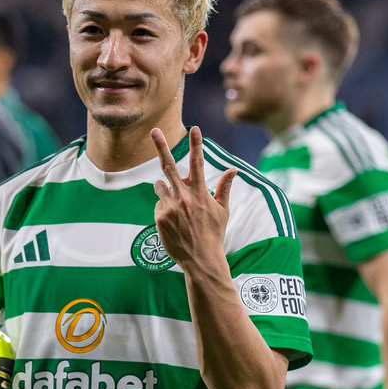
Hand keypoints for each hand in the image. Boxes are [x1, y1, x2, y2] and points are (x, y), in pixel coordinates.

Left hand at [151, 127, 237, 270]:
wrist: (201, 259)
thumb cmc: (214, 234)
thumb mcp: (223, 211)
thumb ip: (224, 188)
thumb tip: (233, 169)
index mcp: (200, 193)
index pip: (198, 163)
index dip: (197, 144)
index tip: (195, 129)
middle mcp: (184, 197)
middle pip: (169, 165)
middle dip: (161, 146)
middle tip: (154, 131)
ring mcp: (170, 206)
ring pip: (160, 185)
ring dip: (164, 188)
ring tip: (176, 204)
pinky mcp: (160, 217)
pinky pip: (158, 204)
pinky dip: (164, 208)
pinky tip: (173, 222)